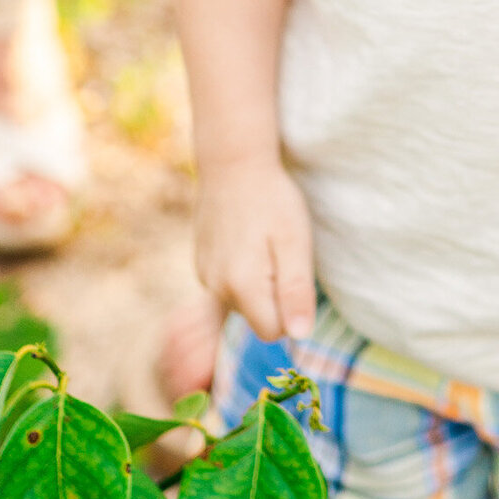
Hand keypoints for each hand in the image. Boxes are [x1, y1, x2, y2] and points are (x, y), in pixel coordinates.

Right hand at [195, 156, 316, 344]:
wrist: (232, 163)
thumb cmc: (272, 200)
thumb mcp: (295, 242)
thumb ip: (295, 291)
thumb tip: (299, 335)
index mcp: (241, 286)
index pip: (273, 332)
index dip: (290, 310)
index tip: (293, 273)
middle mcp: (216, 287)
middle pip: (256, 318)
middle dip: (273, 295)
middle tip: (279, 252)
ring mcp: (204, 276)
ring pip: (242, 302)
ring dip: (258, 283)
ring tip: (263, 242)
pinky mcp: (200, 264)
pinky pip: (227, 285)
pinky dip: (241, 272)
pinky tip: (247, 240)